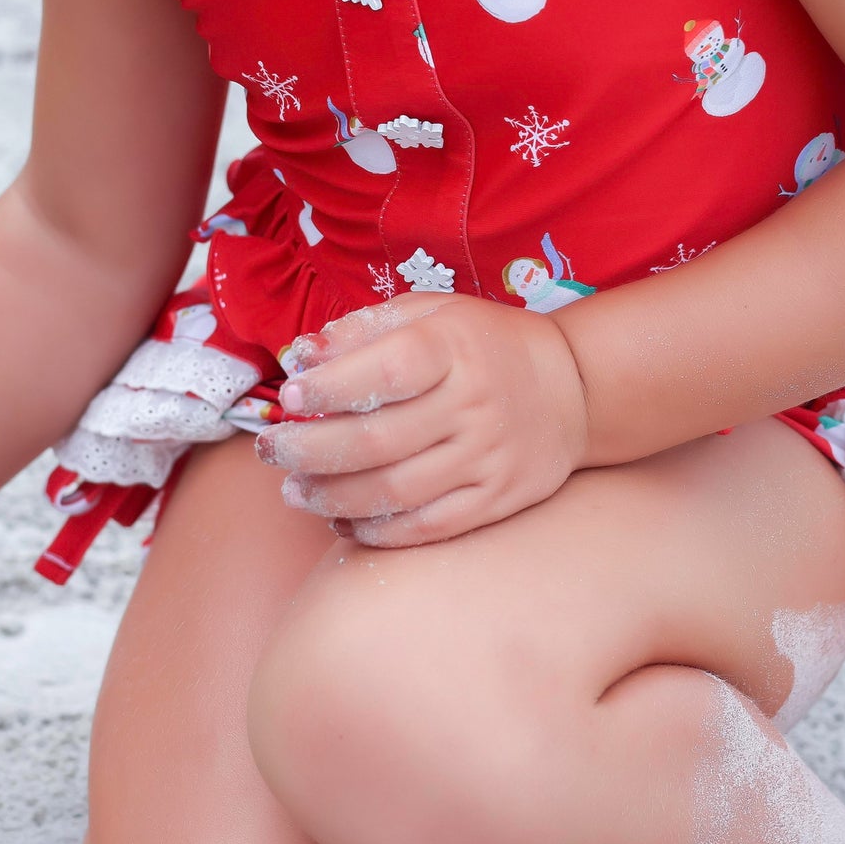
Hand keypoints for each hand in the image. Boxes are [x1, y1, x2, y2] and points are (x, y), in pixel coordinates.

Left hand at [255, 293, 588, 546]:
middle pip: (377, 440)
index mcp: (454, 347)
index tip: (289, 395)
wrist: (574, 387)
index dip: (329, 387)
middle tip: (270, 451)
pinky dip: (377, 530)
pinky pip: (427, 526)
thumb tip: (300, 355)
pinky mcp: (496, 497)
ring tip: (294, 490)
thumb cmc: (484, 344)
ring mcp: (487, 455)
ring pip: (395, 490)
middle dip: (309, 451)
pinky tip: (342, 520)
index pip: (385, 370)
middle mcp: (473, 402)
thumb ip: (363, 329)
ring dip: (331, 497)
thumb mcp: (431, 313)